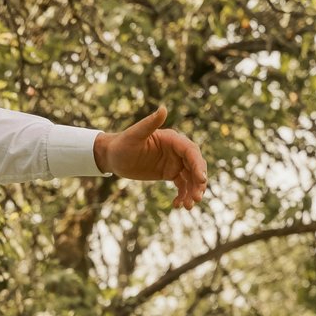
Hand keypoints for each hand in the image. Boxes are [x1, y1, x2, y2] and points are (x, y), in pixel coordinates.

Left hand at [92, 105, 207, 210]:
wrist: (114, 156)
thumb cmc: (122, 143)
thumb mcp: (134, 135)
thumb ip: (149, 124)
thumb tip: (163, 109)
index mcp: (172, 139)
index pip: (190, 152)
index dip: (198, 165)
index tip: (201, 180)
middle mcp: (176, 150)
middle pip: (195, 165)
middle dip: (198, 182)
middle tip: (197, 198)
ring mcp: (174, 162)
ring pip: (190, 177)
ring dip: (192, 191)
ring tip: (188, 206)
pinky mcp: (169, 172)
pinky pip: (181, 184)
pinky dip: (183, 195)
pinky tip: (177, 205)